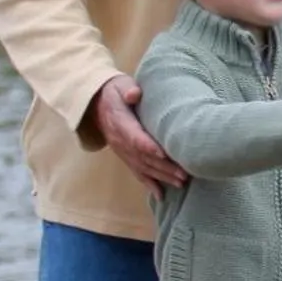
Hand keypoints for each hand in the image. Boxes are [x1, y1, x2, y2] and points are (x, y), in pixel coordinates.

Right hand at [90, 75, 186, 195]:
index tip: (163, 154)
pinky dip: (149, 184)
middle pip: (142, 157)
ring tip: (181, 183)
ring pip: (143, 167)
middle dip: (163, 167)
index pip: (134, 136)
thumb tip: (134, 94)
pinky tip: (161, 195)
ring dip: (162, 177)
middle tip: (184, 174)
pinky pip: (137, 172)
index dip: (148, 146)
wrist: (97, 103)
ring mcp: (122, 151)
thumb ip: (128, 90)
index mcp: (120, 122)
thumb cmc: (116, 91)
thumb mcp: (120, 85)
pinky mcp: (126, 157)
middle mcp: (120, 141)